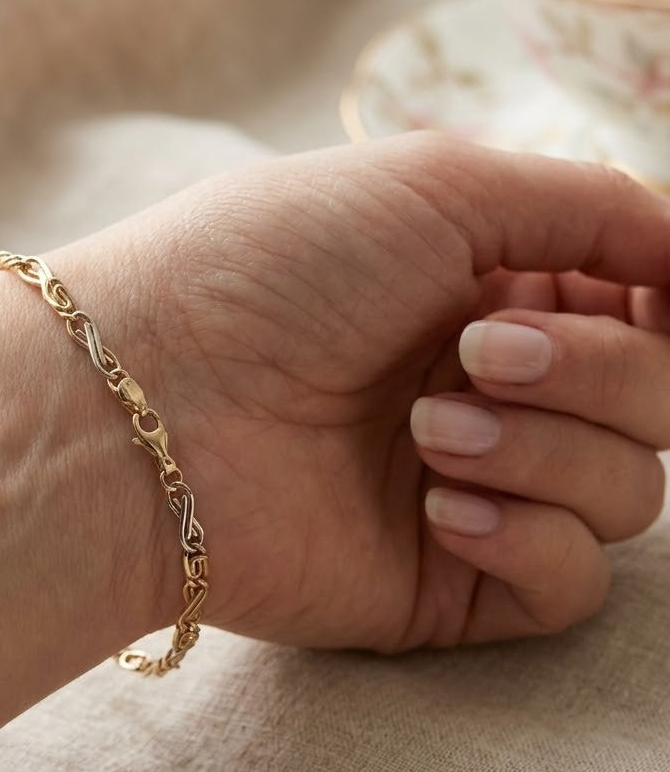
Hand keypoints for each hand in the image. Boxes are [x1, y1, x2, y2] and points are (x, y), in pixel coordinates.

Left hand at [84, 134, 669, 650]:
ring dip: (549, 450)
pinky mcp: (442, 582)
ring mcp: (470, 489)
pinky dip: (531, 540)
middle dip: (597, 374)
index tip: (632, 296)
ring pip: (628, 494)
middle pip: (656, 406)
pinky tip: (440, 508)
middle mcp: (487, 392)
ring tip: (428, 428)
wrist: (151, 402)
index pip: (644, 313)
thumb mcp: (437, 185)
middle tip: (471, 352)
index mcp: (487, 296)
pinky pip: (568, 586)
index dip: (655, 309)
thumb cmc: (270, 271)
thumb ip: (588, 209)